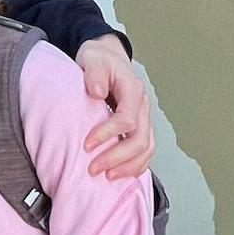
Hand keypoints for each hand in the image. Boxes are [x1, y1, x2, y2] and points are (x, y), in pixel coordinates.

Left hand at [76, 34, 154, 179]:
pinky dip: (135, 166)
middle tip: (93, 168)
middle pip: (140, 140)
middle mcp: (142, 106)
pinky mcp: (140, 127)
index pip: (127, 119)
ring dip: (127, 166)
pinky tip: (119, 174)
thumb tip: (97, 92)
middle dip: (117, 157)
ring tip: (106, 176)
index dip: (108, 135)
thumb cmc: (98, 60)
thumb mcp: (92, 58)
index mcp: (132, 89)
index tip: (87, 145)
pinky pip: (146, 152)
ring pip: (147, 149)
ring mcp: (144, 118)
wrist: (106, 58)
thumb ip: (94, 72)